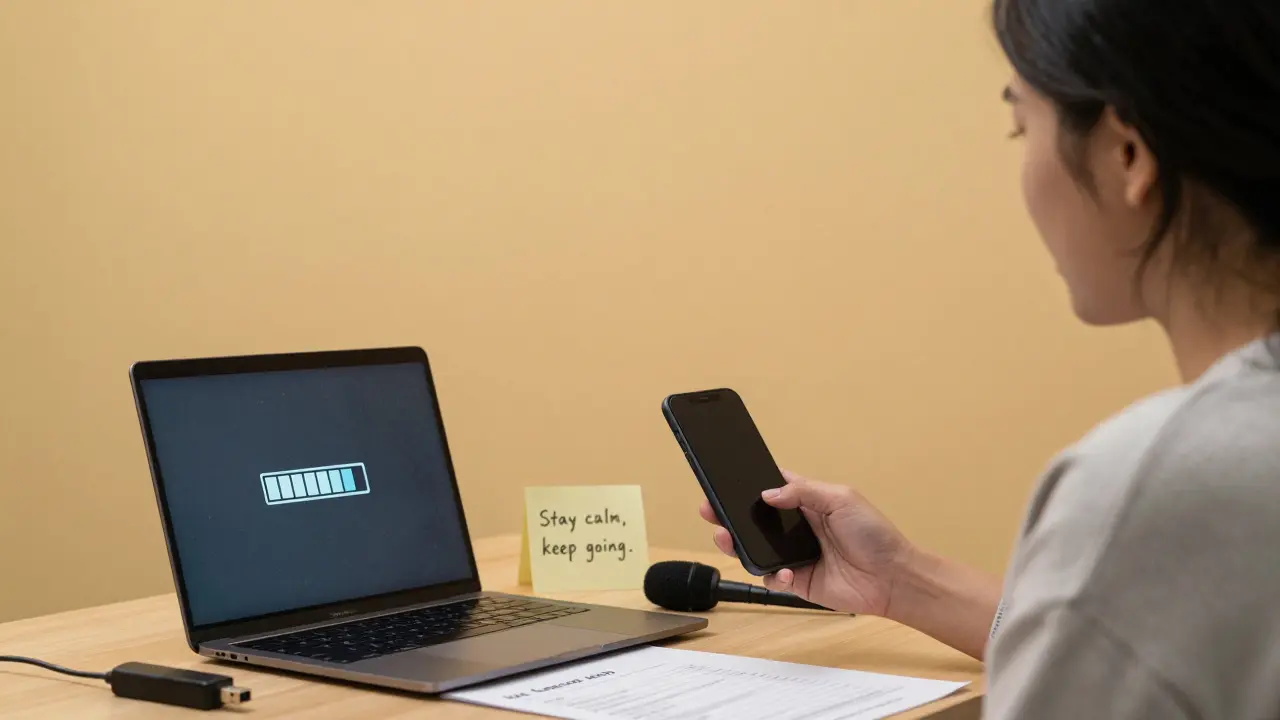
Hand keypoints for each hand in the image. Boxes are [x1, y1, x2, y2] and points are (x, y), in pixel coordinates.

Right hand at [699, 469, 912, 615]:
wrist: (893, 578)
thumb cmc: (875, 534)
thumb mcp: (841, 499)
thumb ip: (803, 492)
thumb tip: (768, 492)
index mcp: (808, 501)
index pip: (772, 487)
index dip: (749, 483)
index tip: (726, 478)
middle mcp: (797, 527)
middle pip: (755, 519)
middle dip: (730, 514)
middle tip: (710, 508)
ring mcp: (795, 554)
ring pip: (755, 548)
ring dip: (738, 543)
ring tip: (726, 537)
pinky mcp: (798, 580)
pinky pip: (771, 578)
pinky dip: (770, 574)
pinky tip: (781, 571)